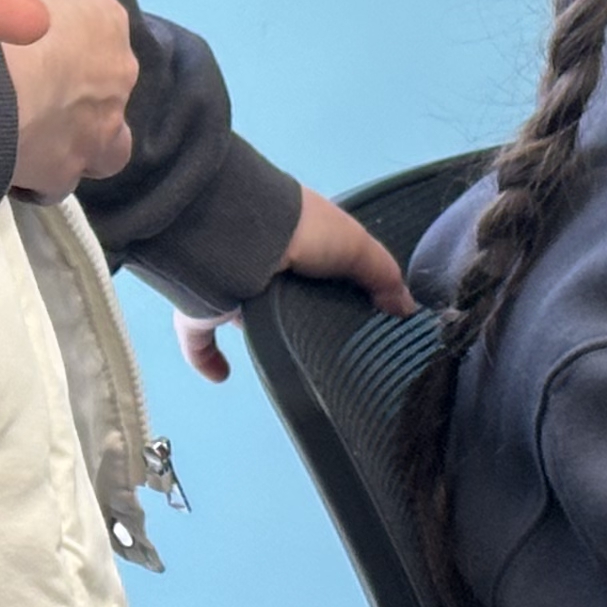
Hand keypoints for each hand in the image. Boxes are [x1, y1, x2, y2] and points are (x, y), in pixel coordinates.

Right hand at [9, 0, 138, 197]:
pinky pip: (61, 180)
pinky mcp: (72, 171)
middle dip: (76, 96)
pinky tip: (14, 170)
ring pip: (105, 144)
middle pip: (104, 88)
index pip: (97, 30)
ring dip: (79, 144)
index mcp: (105, 19)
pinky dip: (43, 178)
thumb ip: (23, 8)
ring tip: (36, 142)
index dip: (63, 45)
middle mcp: (118, 73)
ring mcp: (102, 127)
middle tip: (31, 97)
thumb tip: (8, 16)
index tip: (32, 52)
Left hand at [171, 186, 418, 380]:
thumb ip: (382, 275)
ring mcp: (226, 285)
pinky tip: (224, 376)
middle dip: (295, 312)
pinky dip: (208, 359)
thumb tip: (406, 308)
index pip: (317, 262)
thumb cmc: (299, 230)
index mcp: (295, 236)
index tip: (353, 314)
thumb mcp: (356, 246)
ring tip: (285, 358)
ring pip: (242, 314)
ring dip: (256, 330)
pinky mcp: (200, 311)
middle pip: (281, 292)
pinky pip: (200, 342)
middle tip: (321, 344)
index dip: (334, 283)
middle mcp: (258, 259)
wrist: (236, 235)